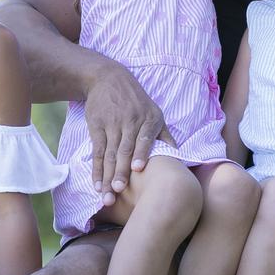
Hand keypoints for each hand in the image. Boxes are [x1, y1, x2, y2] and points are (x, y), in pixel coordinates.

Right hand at [84, 66, 175, 203]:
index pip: (143, 138)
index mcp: (147, 120)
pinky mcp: (97, 126)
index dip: (140, 153)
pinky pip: (97, 152)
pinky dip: (96, 169)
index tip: (137, 169)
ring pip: (109, 154)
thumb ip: (165, 135)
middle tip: (118, 191)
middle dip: (120, 172)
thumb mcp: (154, 112)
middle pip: (123, 150)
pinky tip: (96, 184)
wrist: (108, 79)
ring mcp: (111, 125)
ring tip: (106, 195)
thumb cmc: (136, 101)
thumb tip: (178, 156)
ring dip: (107, 176)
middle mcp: (129, 122)